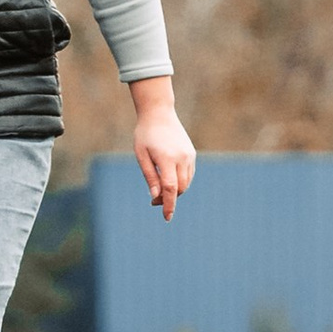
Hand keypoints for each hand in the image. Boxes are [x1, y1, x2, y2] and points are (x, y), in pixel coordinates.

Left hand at [130, 78, 195, 220]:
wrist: (159, 113)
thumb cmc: (145, 134)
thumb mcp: (141, 155)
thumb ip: (150, 176)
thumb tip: (155, 196)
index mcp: (167, 159)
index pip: (171, 188)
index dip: (169, 205)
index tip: (166, 217)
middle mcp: (181, 158)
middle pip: (180, 188)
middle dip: (169, 199)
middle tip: (154, 201)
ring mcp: (189, 156)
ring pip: (186, 183)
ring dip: (175, 191)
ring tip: (159, 191)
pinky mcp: (191, 154)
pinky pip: (188, 174)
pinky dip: (181, 182)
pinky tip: (169, 181)